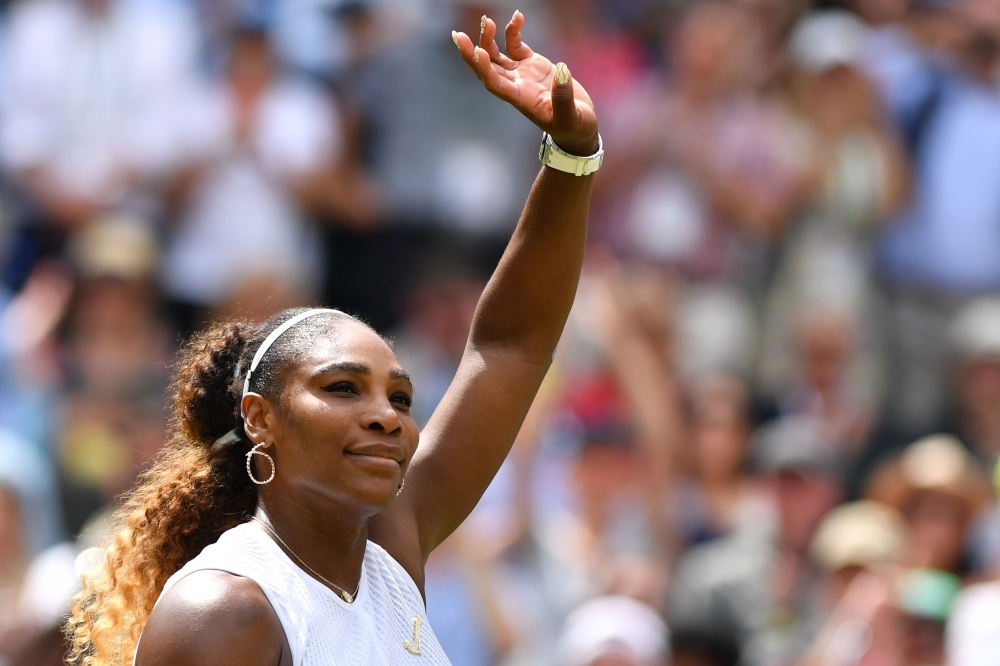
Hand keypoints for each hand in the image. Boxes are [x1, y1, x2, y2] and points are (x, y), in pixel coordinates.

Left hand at [453, 12, 597, 155]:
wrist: (577, 125)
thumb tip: (561, 70)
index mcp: (520, 100)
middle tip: (458, 36)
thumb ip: (563, 97)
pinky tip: (517, 16)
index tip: (477, 52)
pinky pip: (515, 45)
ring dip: (487, 39)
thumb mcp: (571, 118)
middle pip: (486, 68)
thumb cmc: (573, 127)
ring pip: (496, 55)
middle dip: (471, 53)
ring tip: (485, 20)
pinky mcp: (531, 64)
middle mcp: (515, 85)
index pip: (495, 84)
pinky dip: (513, 31)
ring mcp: (521, 73)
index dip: (484, 69)